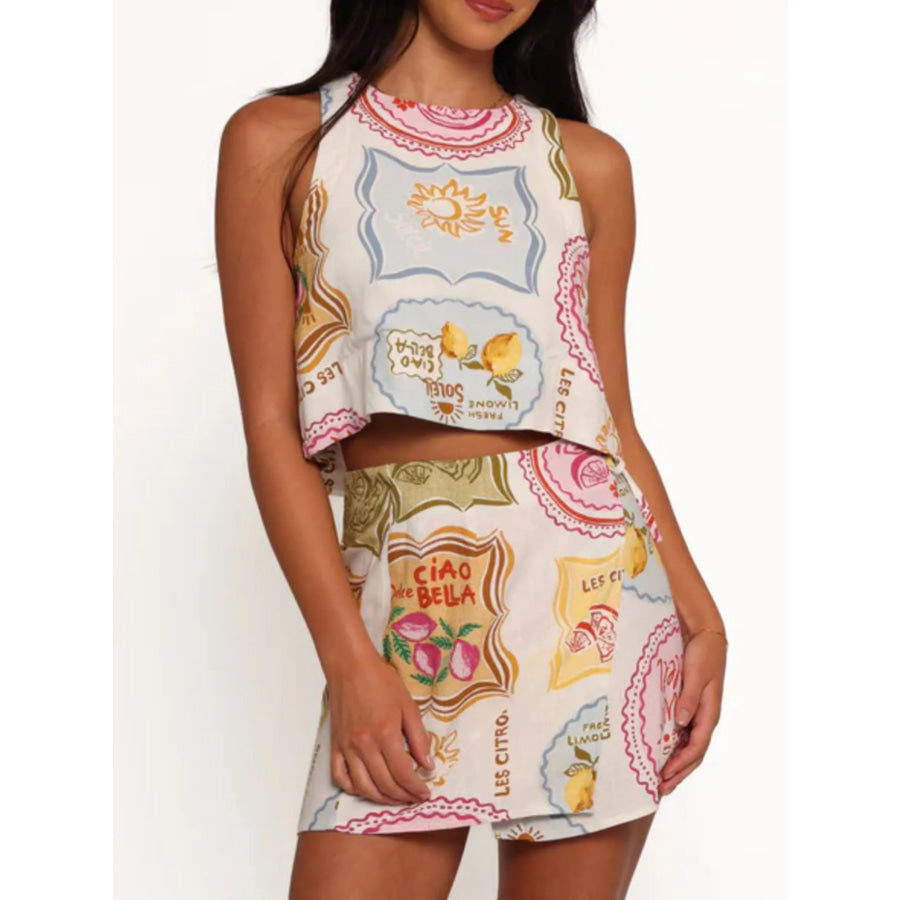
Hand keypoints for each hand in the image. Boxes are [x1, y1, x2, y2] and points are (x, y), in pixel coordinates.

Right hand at [327, 652, 434, 804]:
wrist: (350, 667)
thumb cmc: (381, 681)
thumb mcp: (408, 705)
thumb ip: (419, 737)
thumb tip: (428, 765)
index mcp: (385, 734)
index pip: (403, 774)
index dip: (416, 789)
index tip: (426, 794)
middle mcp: (364, 745)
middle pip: (385, 784)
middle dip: (403, 797)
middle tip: (415, 798)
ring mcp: (347, 748)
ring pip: (363, 787)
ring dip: (381, 799)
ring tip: (396, 799)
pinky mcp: (335, 746)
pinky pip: (340, 777)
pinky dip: (354, 789)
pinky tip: (367, 789)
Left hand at [659, 629, 726, 794]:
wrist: (705, 636)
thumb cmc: (702, 655)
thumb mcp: (696, 675)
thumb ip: (688, 698)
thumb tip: (681, 722)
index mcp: (709, 713)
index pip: (696, 747)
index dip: (681, 764)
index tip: (664, 776)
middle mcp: (703, 717)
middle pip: (692, 754)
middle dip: (677, 773)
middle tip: (659, 790)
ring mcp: (696, 713)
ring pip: (686, 746)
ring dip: (673, 764)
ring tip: (657, 779)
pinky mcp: (687, 706)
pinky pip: (680, 733)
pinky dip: (671, 747)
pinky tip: (658, 753)